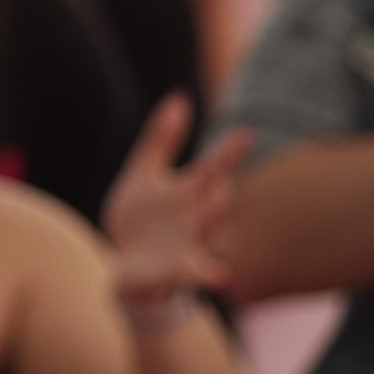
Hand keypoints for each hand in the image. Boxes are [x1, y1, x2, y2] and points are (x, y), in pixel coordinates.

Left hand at [99, 95, 235, 303]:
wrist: (129, 269)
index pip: (211, 168)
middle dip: (223, 182)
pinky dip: (208, 273)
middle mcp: (196, 218)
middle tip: (229, 169)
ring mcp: (190, 245)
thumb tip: (179, 98)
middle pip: (216, 197)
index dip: (227, 152)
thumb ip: (160, 139)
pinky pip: (196, 272)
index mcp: (188, 193)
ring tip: (220, 205)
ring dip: (214, 220)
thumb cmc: (142, 220)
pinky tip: (221, 275)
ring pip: (209, 232)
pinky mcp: (178, 271)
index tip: (245, 133)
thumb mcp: (143, 174)